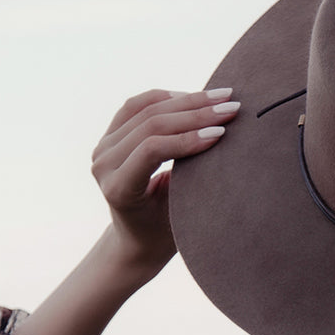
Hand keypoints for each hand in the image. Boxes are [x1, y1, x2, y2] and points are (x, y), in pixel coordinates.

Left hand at [91, 87, 239, 275]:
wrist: (137, 238)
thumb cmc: (165, 234)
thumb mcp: (179, 214)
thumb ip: (189, 180)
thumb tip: (219, 139)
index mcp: (118, 189)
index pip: (152, 150)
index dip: (188, 138)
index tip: (222, 133)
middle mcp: (103, 164)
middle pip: (150, 124)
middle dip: (195, 113)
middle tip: (231, 108)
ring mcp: (103, 147)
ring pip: (145, 109)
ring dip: (187, 100)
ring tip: (221, 97)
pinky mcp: (110, 135)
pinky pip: (136, 105)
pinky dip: (166, 97)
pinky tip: (193, 97)